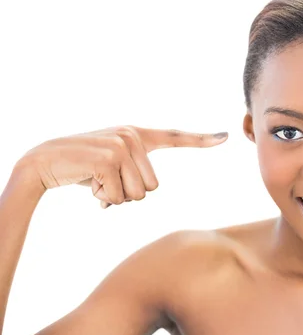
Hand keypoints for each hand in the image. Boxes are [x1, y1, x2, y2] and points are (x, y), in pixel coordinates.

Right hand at [21, 125, 227, 207]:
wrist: (43, 162)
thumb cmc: (82, 169)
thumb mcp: (112, 167)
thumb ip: (131, 173)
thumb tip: (143, 192)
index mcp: (138, 136)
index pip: (175, 137)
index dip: (201, 139)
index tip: (227, 136)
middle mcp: (133, 135)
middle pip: (152, 188)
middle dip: (127, 194)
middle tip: (104, 181)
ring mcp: (121, 145)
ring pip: (137, 195)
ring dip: (114, 197)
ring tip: (95, 181)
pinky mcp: (108, 158)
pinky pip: (118, 197)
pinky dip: (102, 199)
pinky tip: (87, 183)